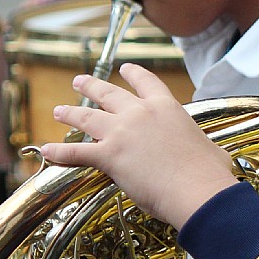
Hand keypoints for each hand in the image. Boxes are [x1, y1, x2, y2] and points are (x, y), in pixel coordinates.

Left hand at [40, 64, 236, 228]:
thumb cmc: (209, 174)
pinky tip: (45, 151)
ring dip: (70, 113)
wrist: (198, 189)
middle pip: (108, 93)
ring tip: (59, 110)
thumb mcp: (210, 150)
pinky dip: (58, 153)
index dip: (132, 74)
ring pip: (87, 117)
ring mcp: (122, 132)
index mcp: (167, 107)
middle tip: (79, 81)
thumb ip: (200, 147)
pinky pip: (76, 153)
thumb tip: (213, 159)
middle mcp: (141, 113)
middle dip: (91, 86)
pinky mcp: (108, 155)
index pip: (146, 82)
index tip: (124, 68)